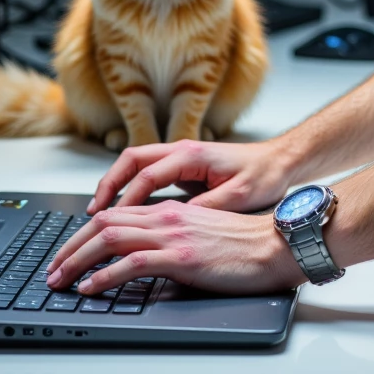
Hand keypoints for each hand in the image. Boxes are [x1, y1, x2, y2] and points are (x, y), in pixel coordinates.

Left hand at [45, 199, 304, 296]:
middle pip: (103, 223)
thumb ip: (173, 239)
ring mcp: (172, 235)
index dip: (83, 234)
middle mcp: (166, 217)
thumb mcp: (201, 235)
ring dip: (77, 261)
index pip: (114, 215)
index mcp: (170, 211)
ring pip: (109, 239)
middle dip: (70, 247)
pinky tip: (90, 288)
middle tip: (51, 272)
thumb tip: (147, 258)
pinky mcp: (181, 257)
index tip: (66, 255)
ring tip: (59, 281)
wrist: (275, 246)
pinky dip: (103, 276)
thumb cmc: (245, 246)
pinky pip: (131, 263)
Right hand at [85, 138, 296, 214]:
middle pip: (131, 161)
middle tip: (91, 215)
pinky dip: (131, 190)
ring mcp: (181, 158)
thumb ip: (207, 207)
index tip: (111, 222)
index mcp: (192, 155)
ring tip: (98, 214)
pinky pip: (148, 175)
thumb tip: (178, 223)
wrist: (282, 160)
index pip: (147, 175)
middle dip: (108, 186)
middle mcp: (181, 151)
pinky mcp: (184, 168)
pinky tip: (124, 211)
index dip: (126, 199)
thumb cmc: (265, 175)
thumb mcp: (239, 196)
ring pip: (136, 166)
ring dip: (115, 186)